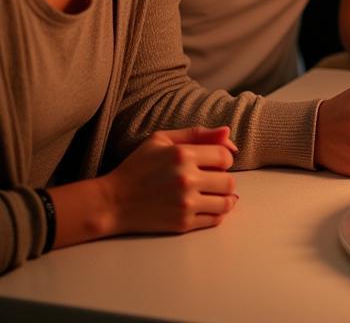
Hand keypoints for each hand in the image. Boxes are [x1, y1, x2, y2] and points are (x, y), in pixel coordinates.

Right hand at [103, 126, 237, 235]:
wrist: (112, 202)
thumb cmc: (137, 167)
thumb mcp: (162, 140)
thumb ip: (196, 133)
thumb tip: (228, 133)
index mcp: (183, 155)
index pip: (225, 157)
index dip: (224, 159)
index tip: (215, 162)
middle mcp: (187, 179)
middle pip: (229, 181)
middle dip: (224, 179)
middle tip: (213, 179)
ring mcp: (185, 204)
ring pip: (225, 202)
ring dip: (225, 198)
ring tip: (215, 194)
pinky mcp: (182, 224)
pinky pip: (214, 220)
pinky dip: (217, 214)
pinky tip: (208, 207)